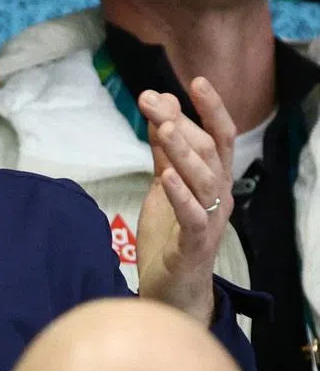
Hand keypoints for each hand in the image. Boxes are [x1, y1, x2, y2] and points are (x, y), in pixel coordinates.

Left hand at [135, 78, 234, 324]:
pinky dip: (180, 195)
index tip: (194, 80)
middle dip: (181, 122)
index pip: (218, 137)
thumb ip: (164, 153)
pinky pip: (193, 216)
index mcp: (213, 179)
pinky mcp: (196, 244)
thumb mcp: (164, 186)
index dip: (210, 108)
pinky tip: (165, 177)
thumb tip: (161, 112)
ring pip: (202, 180)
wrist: (169, 290)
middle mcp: (219, 196)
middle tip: (152, 99)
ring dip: (182, 151)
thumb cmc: (170, 236)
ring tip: (165, 127)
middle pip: (207, 152)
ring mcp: (210, 220)